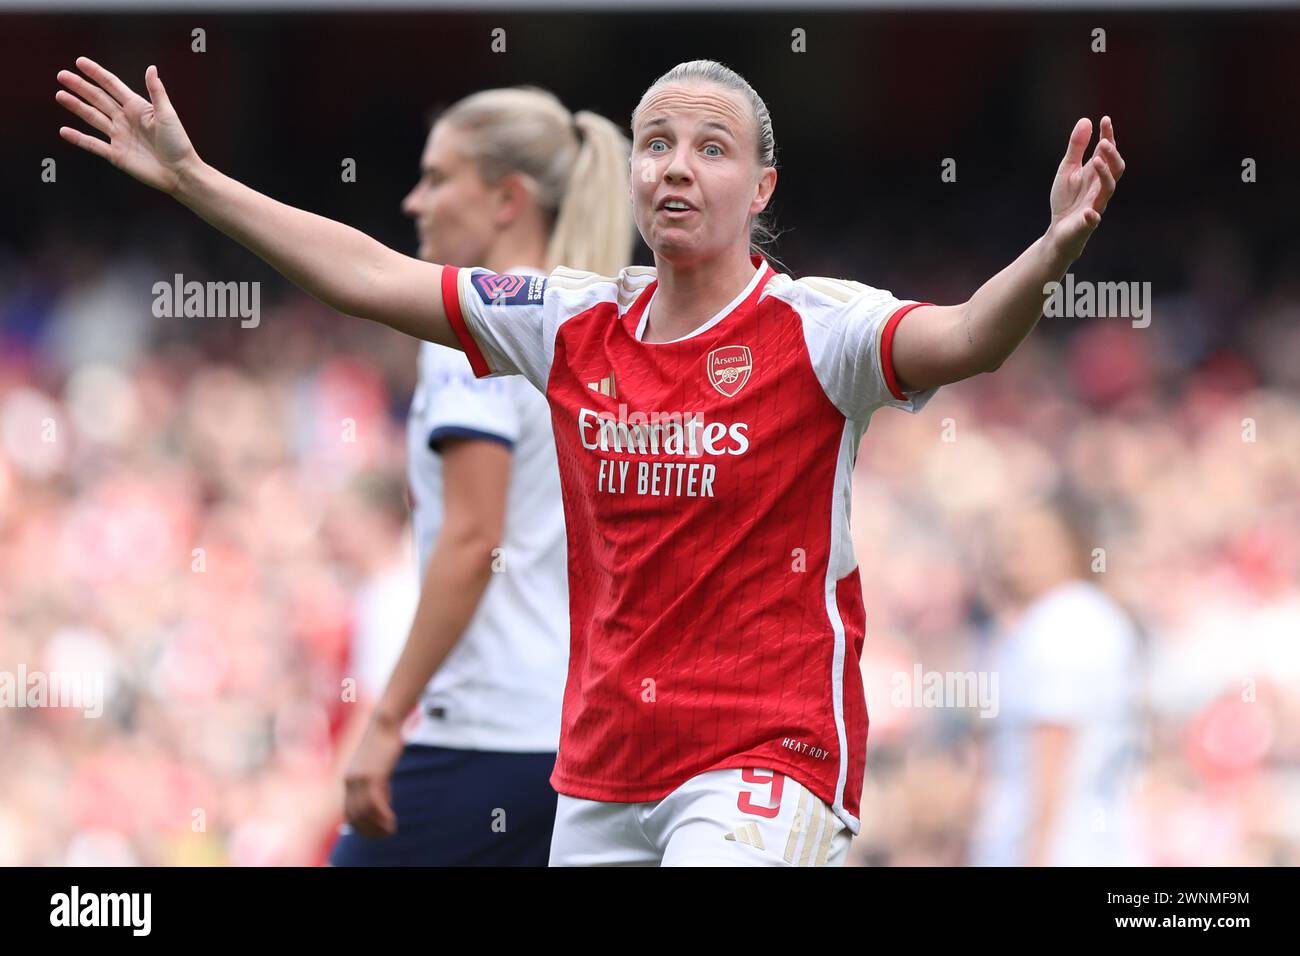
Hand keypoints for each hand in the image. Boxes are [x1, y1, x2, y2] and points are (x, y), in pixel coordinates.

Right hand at [56, 57, 199, 195]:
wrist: (180, 172)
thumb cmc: (178, 143)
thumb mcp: (167, 114)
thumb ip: (156, 91)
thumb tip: (151, 68)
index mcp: (137, 108)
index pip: (112, 86)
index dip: (96, 73)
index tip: (80, 62)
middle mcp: (125, 120)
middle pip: (98, 99)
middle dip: (80, 87)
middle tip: (62, 76)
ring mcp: (119, 137)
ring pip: (92, 118)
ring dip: (76, 106)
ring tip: (60, 95)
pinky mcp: (116, 155)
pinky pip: (93, 145)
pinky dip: (78, 138)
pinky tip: (64, 131)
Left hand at [342, 715, 404, 837]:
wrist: (384, 723)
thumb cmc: (383, 742)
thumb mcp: (376, 766)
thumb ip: (375, 784)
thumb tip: (381, 802)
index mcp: (348, 780)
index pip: (349, 812)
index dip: (361, 826)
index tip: (375, 832)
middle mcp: (350, 781)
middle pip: (354, 816)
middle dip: (369, 830)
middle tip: (384, 835)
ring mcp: (360, 779)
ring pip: (364, 813)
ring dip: (377, 826)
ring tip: (390, 831)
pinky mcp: (372, 775)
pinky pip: (375, 804)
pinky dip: (383, 817)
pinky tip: (392, 821)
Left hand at [1048, 116, 1124, 262]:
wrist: (1059, 230)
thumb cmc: (1067, 199)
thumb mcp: (1067, 169)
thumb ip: (1076, 148)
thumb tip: (1086, 120)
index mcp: (1096, 173)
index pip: (1107, 152)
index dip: (1109, 136)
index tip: (1105, 119)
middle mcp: (1100, 187)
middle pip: (1115, 169)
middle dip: (1111, 156)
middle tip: (1103, 142)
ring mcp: (1096, 205)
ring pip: (1108, 190)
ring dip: (1104, 175)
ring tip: (1096, 161)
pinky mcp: (1087, 224)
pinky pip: (1093, 220)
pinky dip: (1092, 216)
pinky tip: (1088, 211)